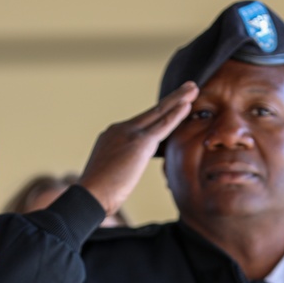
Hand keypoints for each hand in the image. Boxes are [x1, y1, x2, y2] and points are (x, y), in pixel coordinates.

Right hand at [78, 81, 197, 216]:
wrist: (90, 195)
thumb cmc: (98, 192)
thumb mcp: (110, 172)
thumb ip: (122, 164)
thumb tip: (126, 171)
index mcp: (114, 135)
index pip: (142, 123)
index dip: (160, 114)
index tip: (173, 105)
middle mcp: (121, 129)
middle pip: (152, 112)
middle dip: (172, 98)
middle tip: (189, 87)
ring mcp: (129, 133)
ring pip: (159, 113)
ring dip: (178, 99)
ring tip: (193, 89)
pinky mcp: (139, 142)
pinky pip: (162, 125)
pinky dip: (176, 114)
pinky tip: (187, 105)